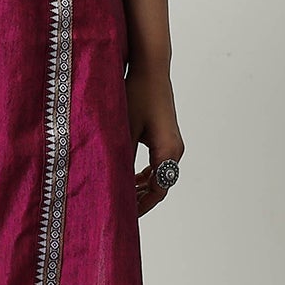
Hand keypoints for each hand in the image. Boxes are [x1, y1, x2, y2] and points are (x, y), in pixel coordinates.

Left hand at [127, 70, 182, 216]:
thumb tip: (110, 182)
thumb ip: (120, 158)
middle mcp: (174, 150)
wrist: (151, 68)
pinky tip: (128, 176)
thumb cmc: (137, 94)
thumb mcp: (123, 129)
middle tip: (119, 210)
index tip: (123, 215)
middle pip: (159, 186)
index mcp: (167, 151)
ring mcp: (172, 143)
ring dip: (141, 187)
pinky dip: (144, 174)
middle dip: (139, 200)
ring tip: (120, 196)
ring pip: (158, 175)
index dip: (140, 206)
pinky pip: (158, 163)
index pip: (157, 191)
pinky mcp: (166, 136)